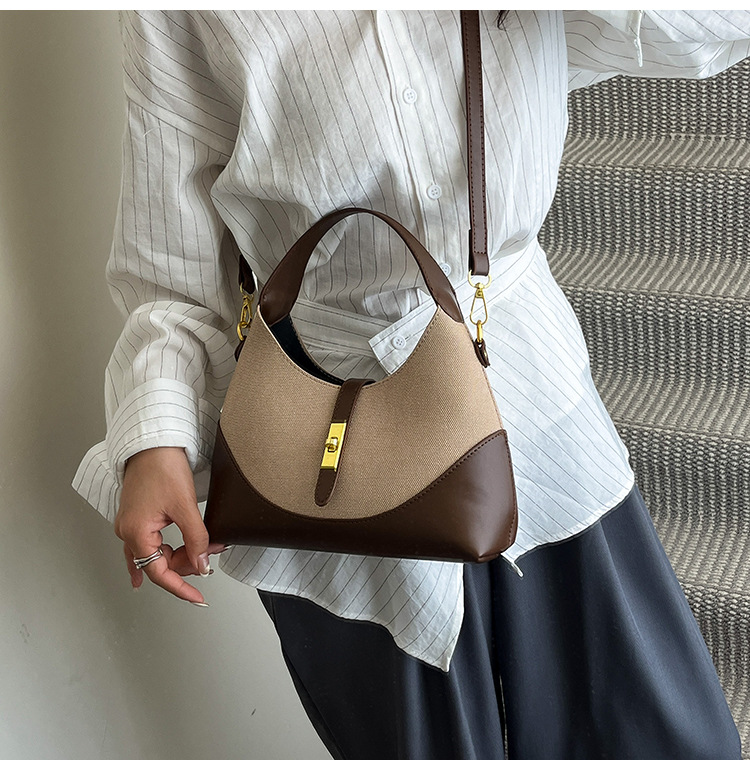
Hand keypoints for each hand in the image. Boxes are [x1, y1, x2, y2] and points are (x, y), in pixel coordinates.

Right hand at [114, 446, 224, 604]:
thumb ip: (196, 539)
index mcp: (135, 532)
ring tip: (201, 552)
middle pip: (157, 564)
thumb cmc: (163, 467)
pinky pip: (146, 543)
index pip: (158, 573)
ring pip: (153, 554)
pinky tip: (158, 566)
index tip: (198, 598)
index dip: (181, 588)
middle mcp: (127, 531)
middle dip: (185, 565)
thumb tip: (202, 565)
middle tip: (211, 556)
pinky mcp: (136, 516)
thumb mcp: (186, 507)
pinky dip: (159, 553)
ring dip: (177, 557)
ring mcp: (129, 524)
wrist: (152, 443)